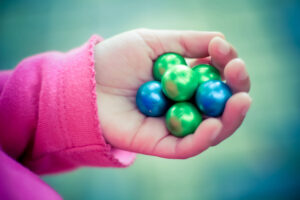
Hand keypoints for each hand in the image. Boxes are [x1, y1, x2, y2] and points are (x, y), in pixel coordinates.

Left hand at [94, 29, 250, 158]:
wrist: (86, 82)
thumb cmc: (116, 59)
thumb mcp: (153, 41)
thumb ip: (187, 42)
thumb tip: (220, 41)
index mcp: (186, 81)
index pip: (217, 77)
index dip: (227, 64)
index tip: (224, 51)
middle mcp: (185, 105)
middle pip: (221, 105)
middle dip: (236, 90)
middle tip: (238, 75)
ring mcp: (175, 126)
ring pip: (212, 130)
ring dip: (230, 117)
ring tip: (241, 100)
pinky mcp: (160, 145)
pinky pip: (187, 147)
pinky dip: (203, 138)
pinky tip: (213, 124)